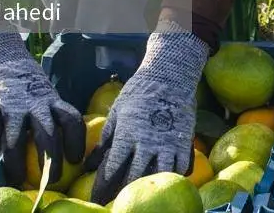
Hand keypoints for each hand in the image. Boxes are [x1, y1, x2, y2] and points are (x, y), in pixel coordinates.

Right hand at [0, 30, 84, 187]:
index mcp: (53, 102)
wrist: (2, 61)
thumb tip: (66, 147)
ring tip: (18, 177)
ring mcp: (12, 106)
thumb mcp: (46, 99)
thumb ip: (53, 118)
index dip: (76, 140)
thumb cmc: (28, 91)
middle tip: (53, 180)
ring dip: (17, 159)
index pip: (71, 120)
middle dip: (51, 158)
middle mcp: (35, 105)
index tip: (76, 159)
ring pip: (16, 136)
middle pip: (48, 134)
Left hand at [85, 22, 207, 204]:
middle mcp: (148, 142)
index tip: (96, 199)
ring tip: (142, 194)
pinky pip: (182, 166)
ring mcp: (169, 142)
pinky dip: (175, 175)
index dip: (102, 188)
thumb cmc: (139, 91)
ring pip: (160, 175)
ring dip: (150, 186)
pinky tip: (167, 180)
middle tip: (116, 203)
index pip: (112, 169)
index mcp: (127, 134)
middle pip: (134, 177)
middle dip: (123, 192)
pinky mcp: (185, 140)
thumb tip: (88, 165)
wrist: (170, 74)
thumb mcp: (117, 112)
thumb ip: (104, 140)